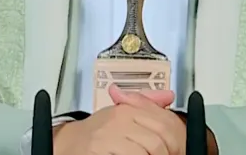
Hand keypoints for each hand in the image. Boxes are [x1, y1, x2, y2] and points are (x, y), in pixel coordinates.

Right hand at [53, 84, 185, 154]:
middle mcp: (118, 120)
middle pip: (156, 142)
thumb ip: (146, 105)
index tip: (176, 150)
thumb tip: (169, 96)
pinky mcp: (97, 151)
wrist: (69, 143)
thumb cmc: (97, 132)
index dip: (175, 142)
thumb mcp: (121, 113)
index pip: (164, 124)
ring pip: (143, 153)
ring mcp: (107, 137)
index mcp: (128, 109)